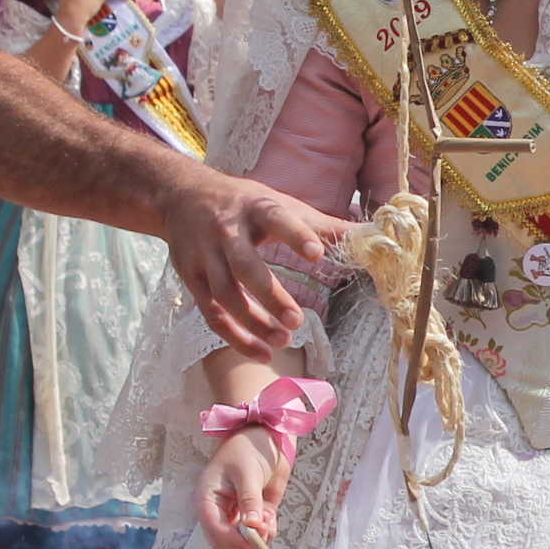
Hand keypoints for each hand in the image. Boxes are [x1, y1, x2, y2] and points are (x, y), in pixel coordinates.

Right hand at [160, 174, 348, 358]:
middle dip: (270, 296)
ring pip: (225, 296)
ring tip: (285, 340)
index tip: (317, 254)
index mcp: (254, 207)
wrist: (180, 196)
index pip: (275, 219)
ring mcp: (205, 257)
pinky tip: (263, 352)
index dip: (295, 235)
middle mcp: (226, 231)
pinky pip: (212, 313)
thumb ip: (322, 225)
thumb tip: (369, 235)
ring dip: (253, 323)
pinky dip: (235, 337)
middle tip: (297, 320)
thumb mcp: (280, 203)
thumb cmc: (243, 203)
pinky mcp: (192, 278)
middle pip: (244, 268)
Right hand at [195, 424, 289, 548]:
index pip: (214, 531)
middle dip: (245, 544)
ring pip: (242, 542)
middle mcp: (219, 510)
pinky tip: (271, 518)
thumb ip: (250, 500)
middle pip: (225, 543)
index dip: (233, 541)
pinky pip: (259, 532)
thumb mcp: (248, 473)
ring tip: (268, 520)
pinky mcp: (255, 513)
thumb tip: (253, 527)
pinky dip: (267, 532)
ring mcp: (237, 513)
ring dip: (258, 538)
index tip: (254, 541)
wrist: (266, 435)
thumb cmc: (248, 447)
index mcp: (208, 499)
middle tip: (264, 534)